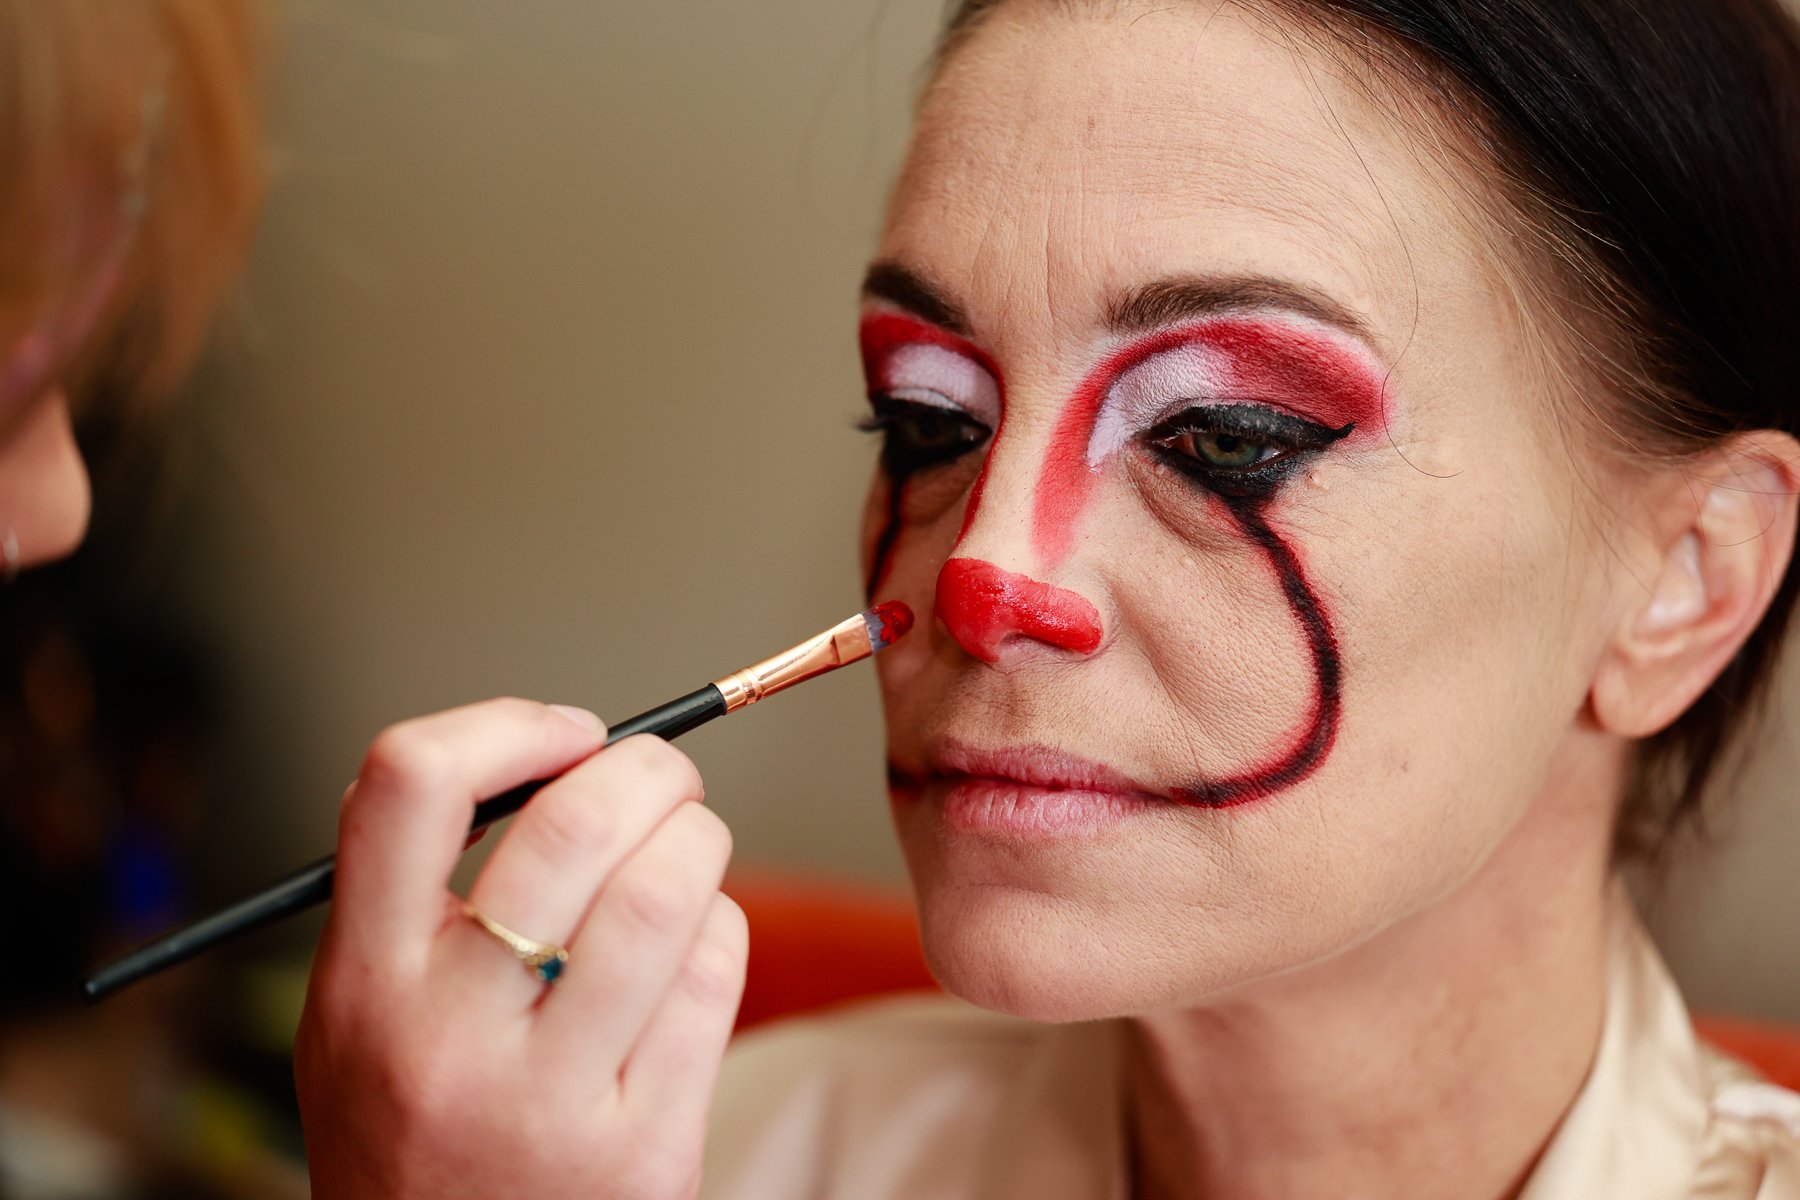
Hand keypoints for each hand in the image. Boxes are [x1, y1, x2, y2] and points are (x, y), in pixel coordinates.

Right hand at [294, 698, 746, 1198]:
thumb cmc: (415, 1135)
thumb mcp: (359, 1017)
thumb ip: (412, 895)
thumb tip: (548, 756)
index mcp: (366, 981)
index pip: (409, 785)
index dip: (506, 725)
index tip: (563, 736)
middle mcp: (449, 1035)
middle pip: (575, 823)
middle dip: (648, 767)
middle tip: (662, 776)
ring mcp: (549, 1098)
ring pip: (668, 892)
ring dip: (700, 839)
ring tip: (688, 848)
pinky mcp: (643, 1149)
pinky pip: (716, 975)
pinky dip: (721, 928)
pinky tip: (695, 946)